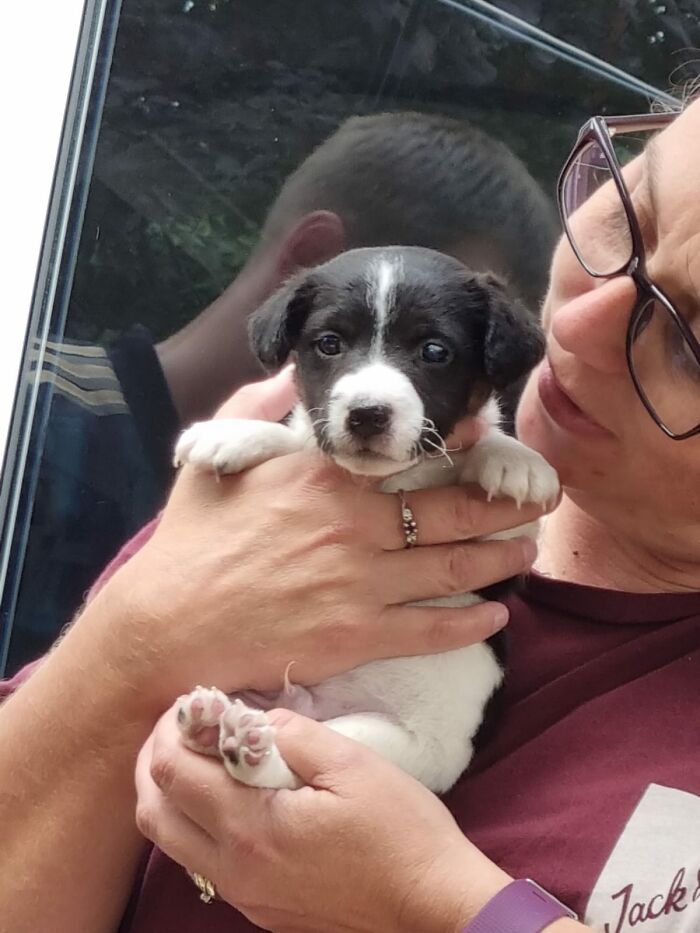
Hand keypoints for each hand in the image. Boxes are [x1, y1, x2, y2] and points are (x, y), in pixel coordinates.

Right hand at [96, 368, 548, 705]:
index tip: (492, 446)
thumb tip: (287, 372)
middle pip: (450, 514)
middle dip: (502, 507)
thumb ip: (256, 408)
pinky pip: (430, 629)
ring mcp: (361, 583)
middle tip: (537, 501)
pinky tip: (496, 617)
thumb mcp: (217, 459)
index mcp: (325, 477)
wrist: (167, 626)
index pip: (412, 459)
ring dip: (499, 560)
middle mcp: (355, 524)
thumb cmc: (191, 543)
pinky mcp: (358, 636)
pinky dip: (470, 623)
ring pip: (452, 569)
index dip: (462, 454)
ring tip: (526, 552)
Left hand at [135, 705, 511, 932]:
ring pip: (171, 841)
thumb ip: (293, 735)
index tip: (196, 703)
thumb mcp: (353, 764)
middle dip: (156, 760)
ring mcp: (244, 895)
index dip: (172, 729)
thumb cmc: (401, 833)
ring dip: (172, 793)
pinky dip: (198, 821)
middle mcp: (234, 868)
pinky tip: (232, 796)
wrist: (431, 907)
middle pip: (154, 811)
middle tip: (186, 727)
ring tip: (204, 756)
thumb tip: (255, 718)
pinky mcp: (259, 907)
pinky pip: (202, 861)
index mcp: (251, 829)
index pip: (172, 772)